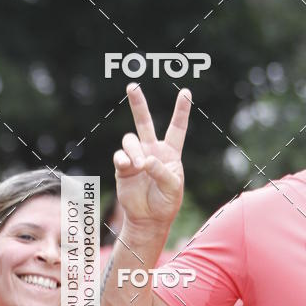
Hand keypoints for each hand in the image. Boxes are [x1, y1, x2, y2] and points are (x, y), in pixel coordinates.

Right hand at [113, 84, 190, 231]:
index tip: (186, 92)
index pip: (177, 128)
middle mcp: (152, 150)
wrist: (148, 218)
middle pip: (144, 122)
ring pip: (130, 140)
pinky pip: (119, 155)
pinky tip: (128, 167)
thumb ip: (162, 172)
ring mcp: (136, 157)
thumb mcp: (173, 188)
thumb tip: (146, 160)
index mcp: (170, 153)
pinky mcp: (122, 167)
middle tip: (132, 86)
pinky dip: (123, 159)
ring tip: (138, 166)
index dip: (181, 110)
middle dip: (138, 104)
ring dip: (134, 150)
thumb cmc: (166, 203)